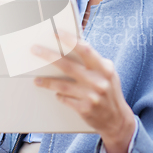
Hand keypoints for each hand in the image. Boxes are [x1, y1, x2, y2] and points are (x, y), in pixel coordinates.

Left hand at [32, 30, 135, 152]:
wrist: (117, 120)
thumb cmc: (110, 91)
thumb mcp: (108, 73)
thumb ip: (94, 61)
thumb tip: (76, 45)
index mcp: (104, 68)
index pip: (85, 50)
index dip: (70, 40)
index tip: (56, 32)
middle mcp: (98, 81)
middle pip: (68, 66)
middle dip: (49, 56)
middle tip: (35, 49)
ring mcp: (91, 96)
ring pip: (62, 85)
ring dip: (47, 81)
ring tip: (37, 79)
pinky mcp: (84, 109)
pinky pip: (65, 99)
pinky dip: (59, 95)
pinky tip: (56, 93)